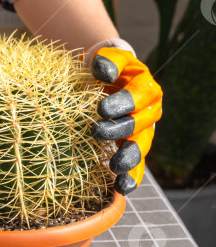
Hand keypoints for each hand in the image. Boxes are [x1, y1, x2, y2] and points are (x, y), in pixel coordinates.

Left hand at [87, 39, 162, 194]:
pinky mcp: (134, 148)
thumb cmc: (103, 68)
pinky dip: (132, 178)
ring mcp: (143, 132)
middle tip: (96, 132)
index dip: (122, 102)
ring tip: (115, 166)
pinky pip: (137, 166)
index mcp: (145, 87)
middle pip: (138, 123)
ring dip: (129, 157)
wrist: (105, 80)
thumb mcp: (106, 59)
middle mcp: (149, 111)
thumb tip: (100, 69)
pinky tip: (122, 188)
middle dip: (118, 129)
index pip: (137, 95)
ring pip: (140, 147)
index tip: (101, 109)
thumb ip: (106, 61)